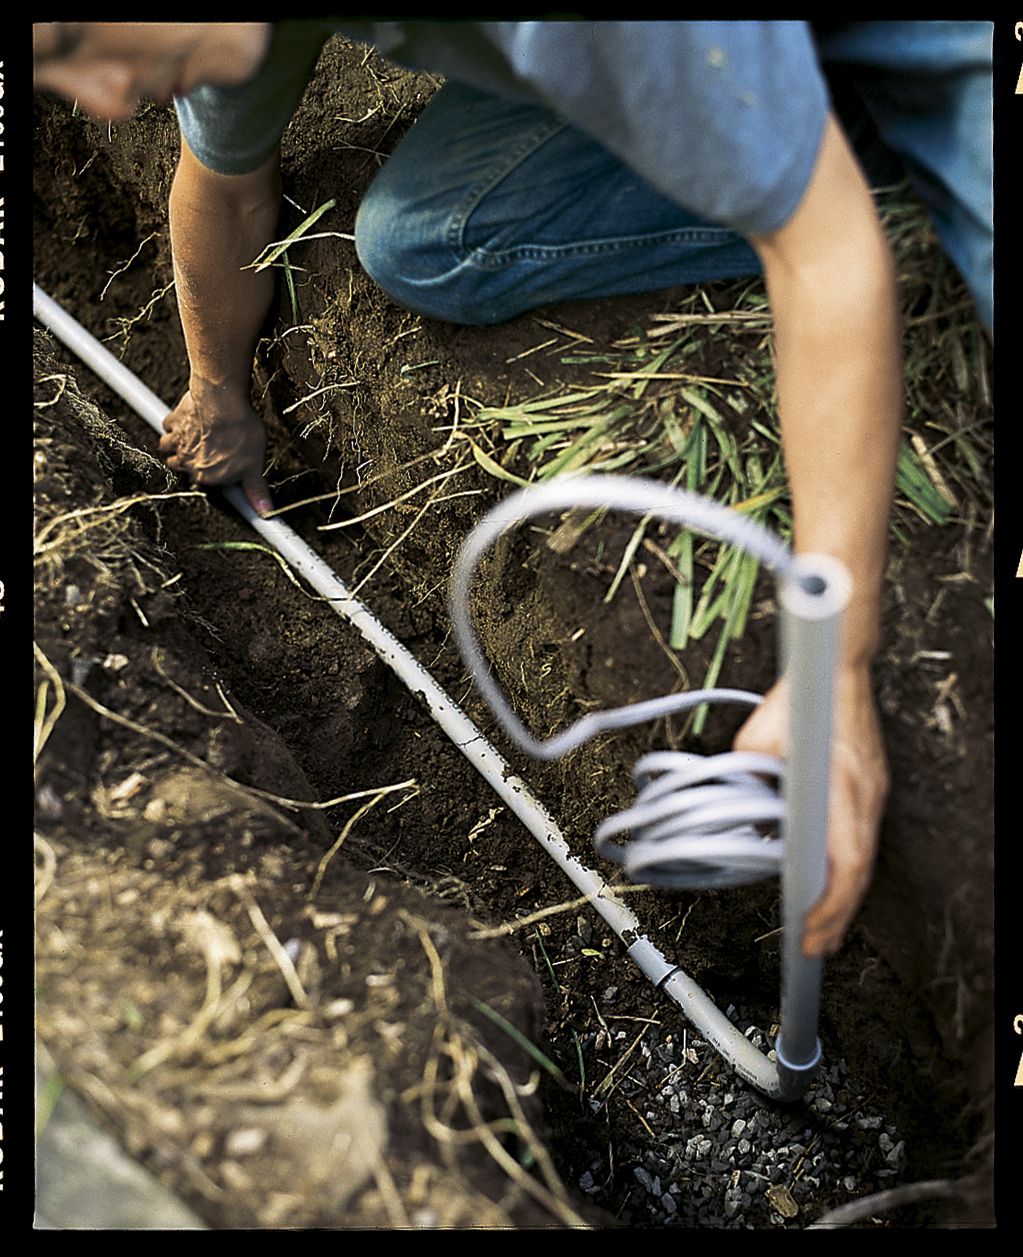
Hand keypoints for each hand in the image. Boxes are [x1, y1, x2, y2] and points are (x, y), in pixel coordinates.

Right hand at [160, 385, 272, 515]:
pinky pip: (168, 426)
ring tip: (195, 437)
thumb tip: (264, 510)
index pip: (202, 484)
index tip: (217, 469)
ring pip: (167, 447)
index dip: (210, 476)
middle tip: (206, 451)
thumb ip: (255, 489)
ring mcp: (177, 441)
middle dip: (190, 461)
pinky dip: (174, 424)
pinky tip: (189, 420)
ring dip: (176, 444)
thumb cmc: (239, 432)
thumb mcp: (254, 465)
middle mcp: (186, 462)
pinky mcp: (173, 421)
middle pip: (179, 467)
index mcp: (205, 476)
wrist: (223, 401)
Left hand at [733, 664, 888, 956]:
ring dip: (844, 897)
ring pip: (864, 859)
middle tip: (815, 948)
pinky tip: (832, 886)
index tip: (809, 931)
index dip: (829, 905)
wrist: (837, 671)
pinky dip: (849, 868)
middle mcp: (864, 794)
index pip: (843, 863)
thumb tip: (747, 824)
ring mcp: (874, 792)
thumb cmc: (798, 703)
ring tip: (823, 929)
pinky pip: (862, 838)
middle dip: (837, 917)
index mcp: (838, 787)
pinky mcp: (873, 788)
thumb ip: (748, 789)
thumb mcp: (753, 747)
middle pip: (859, 872)